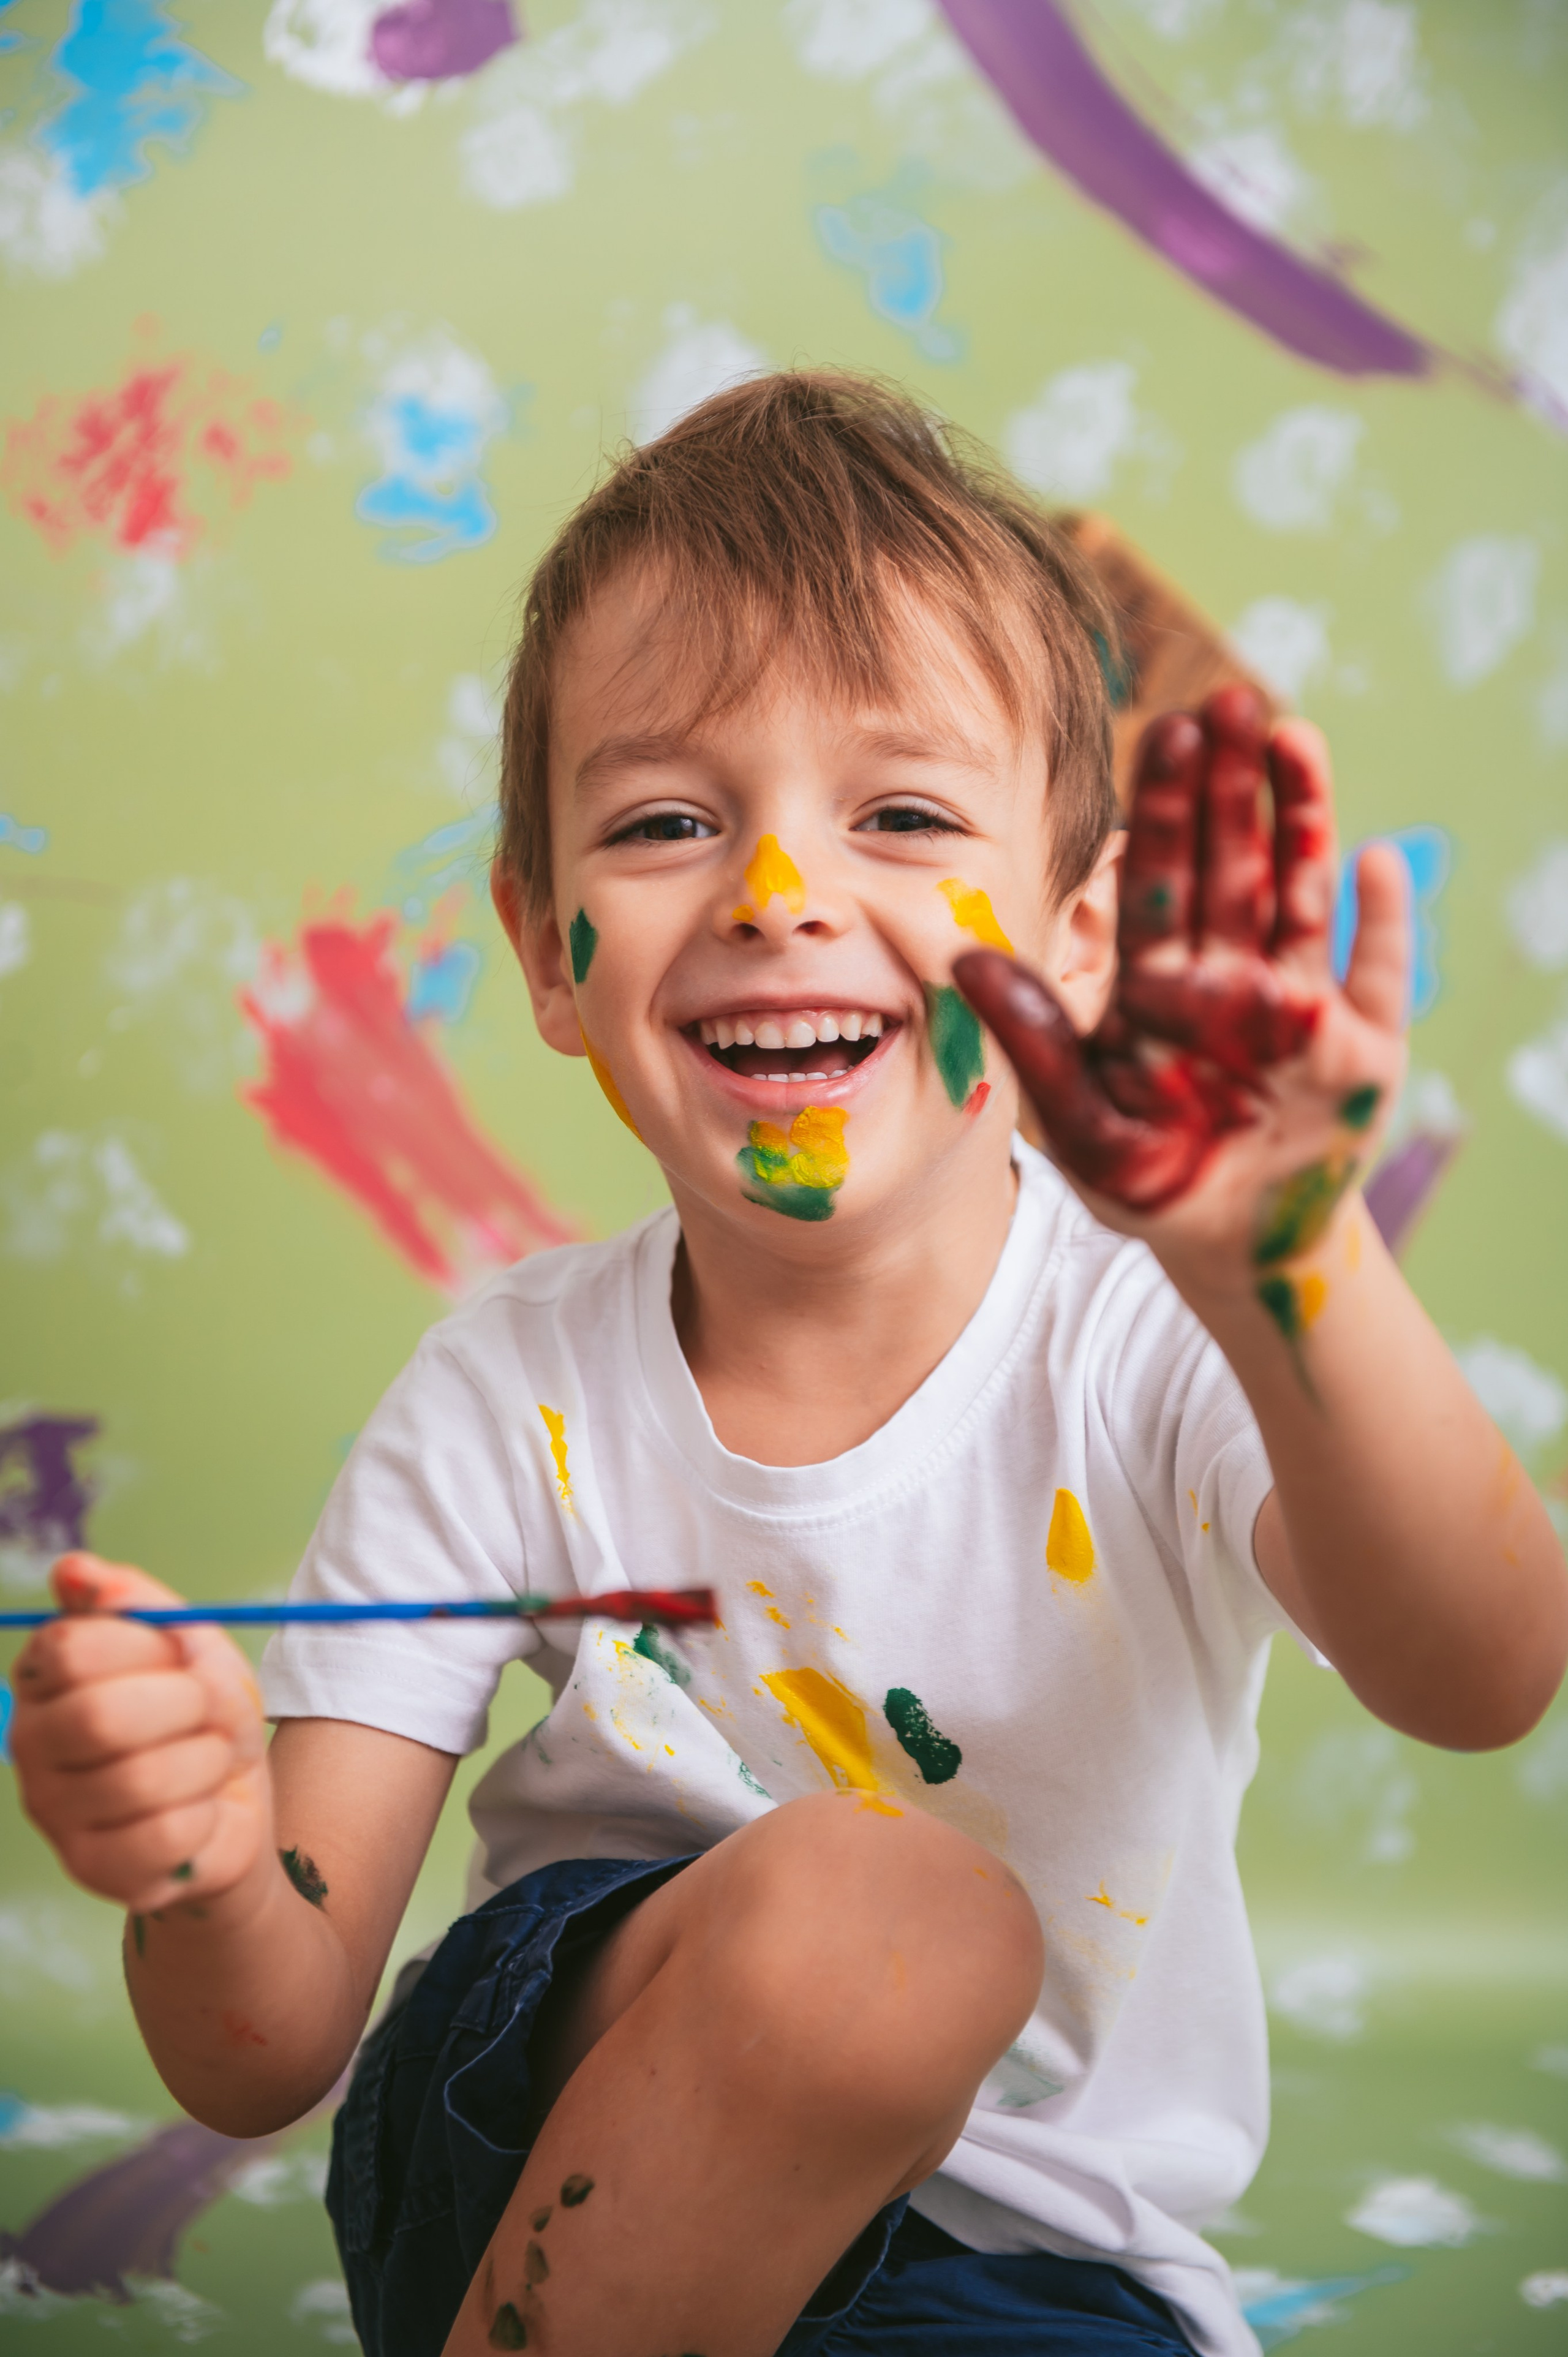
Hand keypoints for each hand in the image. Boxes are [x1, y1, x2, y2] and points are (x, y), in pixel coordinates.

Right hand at [10, 1552, 271, 1917]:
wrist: (235, 1796)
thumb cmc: (201, 1711)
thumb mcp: (188, 1641)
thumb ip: (136, 1601)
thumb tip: (75, 1571)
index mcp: (44, 1676)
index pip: (72, 1648)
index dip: (150, 1647)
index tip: (181, 1654)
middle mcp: (31, 1744)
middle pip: (99, 1718)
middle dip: (185, 1705)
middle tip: (205, 1709)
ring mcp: (54, 1812)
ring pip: (141, 1780)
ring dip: (206, 1760)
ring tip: (209, 1758)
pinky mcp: (93, 1868)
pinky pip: (165, 1835)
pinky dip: (206, 1813)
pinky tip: (199, 1807)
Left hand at [955, 686, 1408, 1296]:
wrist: (1230, 1248)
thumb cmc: (1149, 1182)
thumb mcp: (1078, 1123)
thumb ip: (1035, 1039)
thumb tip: (965, 960)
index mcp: (1159, 986)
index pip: (1157, 880)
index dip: (1163, 807)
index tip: (1164, 728)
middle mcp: (1229, 980)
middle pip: (1229, 865)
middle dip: (1230, 784)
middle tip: (1230, 698)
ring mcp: (1298, 1005)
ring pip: (1299, 894)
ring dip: (1301, 817)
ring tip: (1294, 736)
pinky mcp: (1361, 1046)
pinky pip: (1377, 975)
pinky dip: (1382, 924)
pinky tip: (1377, 863)